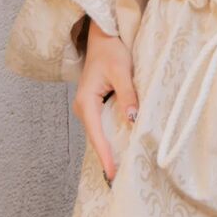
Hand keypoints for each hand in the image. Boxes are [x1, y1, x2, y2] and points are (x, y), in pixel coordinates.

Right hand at [72, 19, 136, 183]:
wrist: (104, 36)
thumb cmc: (112, 51)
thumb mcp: (122, 72)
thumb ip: (128, 95)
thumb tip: (132, 119)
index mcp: (86, 101)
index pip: (96, 134)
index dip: (105, 155)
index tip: (112, 174)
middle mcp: (83, 108)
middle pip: (97, 138)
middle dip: (108, 157)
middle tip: (120, 180)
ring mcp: (88, 108)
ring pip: (100, 133)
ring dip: (110, 149)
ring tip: (122, 169)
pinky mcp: (96, 106)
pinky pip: (103, 126)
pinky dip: (111, 138)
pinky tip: (122, 148)